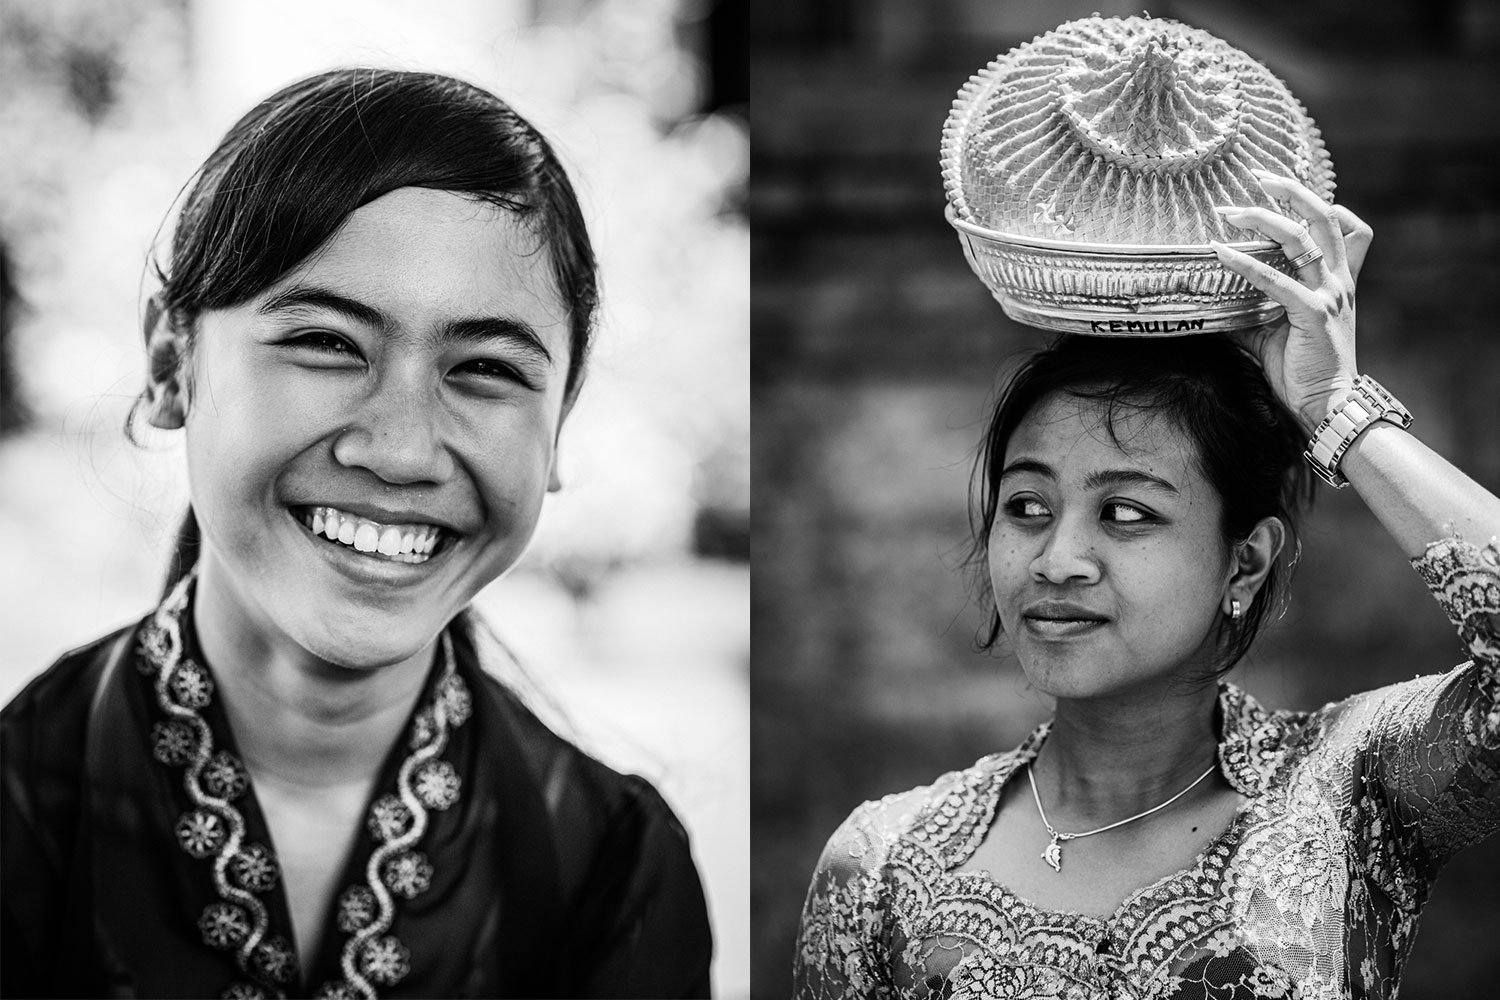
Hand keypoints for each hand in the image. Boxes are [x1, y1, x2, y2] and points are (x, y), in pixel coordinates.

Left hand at [1208, 171, 1373, 433]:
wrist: (1325, 405)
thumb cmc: (1301, 370)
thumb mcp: (1272, 332)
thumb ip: (1248, 310)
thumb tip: (1207, 302)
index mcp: (1337, 281)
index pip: (1347, 228)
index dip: (1324, 203)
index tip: (1286, 190)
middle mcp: (1337, 281)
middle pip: (1325, 217)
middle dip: (1291, 191)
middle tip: (1258, 176)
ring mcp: (1328, 295)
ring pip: (1303, 238)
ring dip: (1264, 218)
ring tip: (1229, 211)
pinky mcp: (1313, 314)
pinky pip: (1276, 280)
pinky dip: (1246, 263)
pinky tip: (1220, 253)